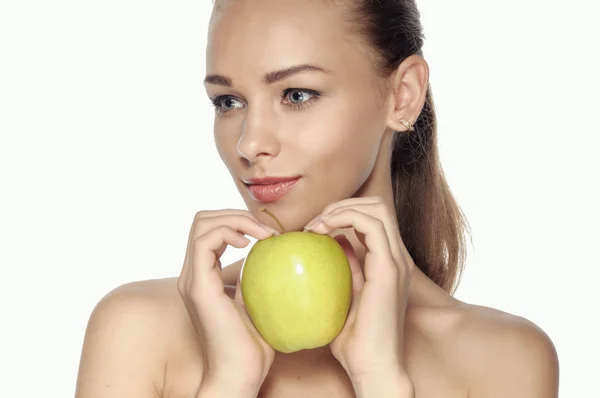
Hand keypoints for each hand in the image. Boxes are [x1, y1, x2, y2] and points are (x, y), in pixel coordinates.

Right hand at [177, 209, 277, 396]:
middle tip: (265, 229)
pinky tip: (253, 242)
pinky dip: (230, 231)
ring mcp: (192, 279)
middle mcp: (193, 274)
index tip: (268, 233)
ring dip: (236, 219)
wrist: (240, 374)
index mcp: (204, 276)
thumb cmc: (254, 345)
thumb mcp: (259, 302)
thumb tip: (280, 256)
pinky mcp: (198, 285)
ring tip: (262, 233)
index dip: (237, 221)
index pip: (211, 230)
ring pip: (202, 223)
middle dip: (235, 213)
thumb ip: (258, 279)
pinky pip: (206, 241)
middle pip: (203, 220)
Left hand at [304, 197, 412, 383]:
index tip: (314, 228)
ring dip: (341, 208)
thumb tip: (335, 243)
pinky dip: (344, 218)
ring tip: (316, 225)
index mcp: (388, 263)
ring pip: (375, 209)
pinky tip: (322, 230)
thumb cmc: (355, 341)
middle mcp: (397, 258)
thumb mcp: (346, 297)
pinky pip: (370, 226)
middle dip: (341, 204)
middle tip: (314, 223)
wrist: (373, 367)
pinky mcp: (389, 269)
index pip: (372, 218)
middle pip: (376, 206)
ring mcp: (396, 262)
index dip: (342, 212)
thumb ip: (347, 270)